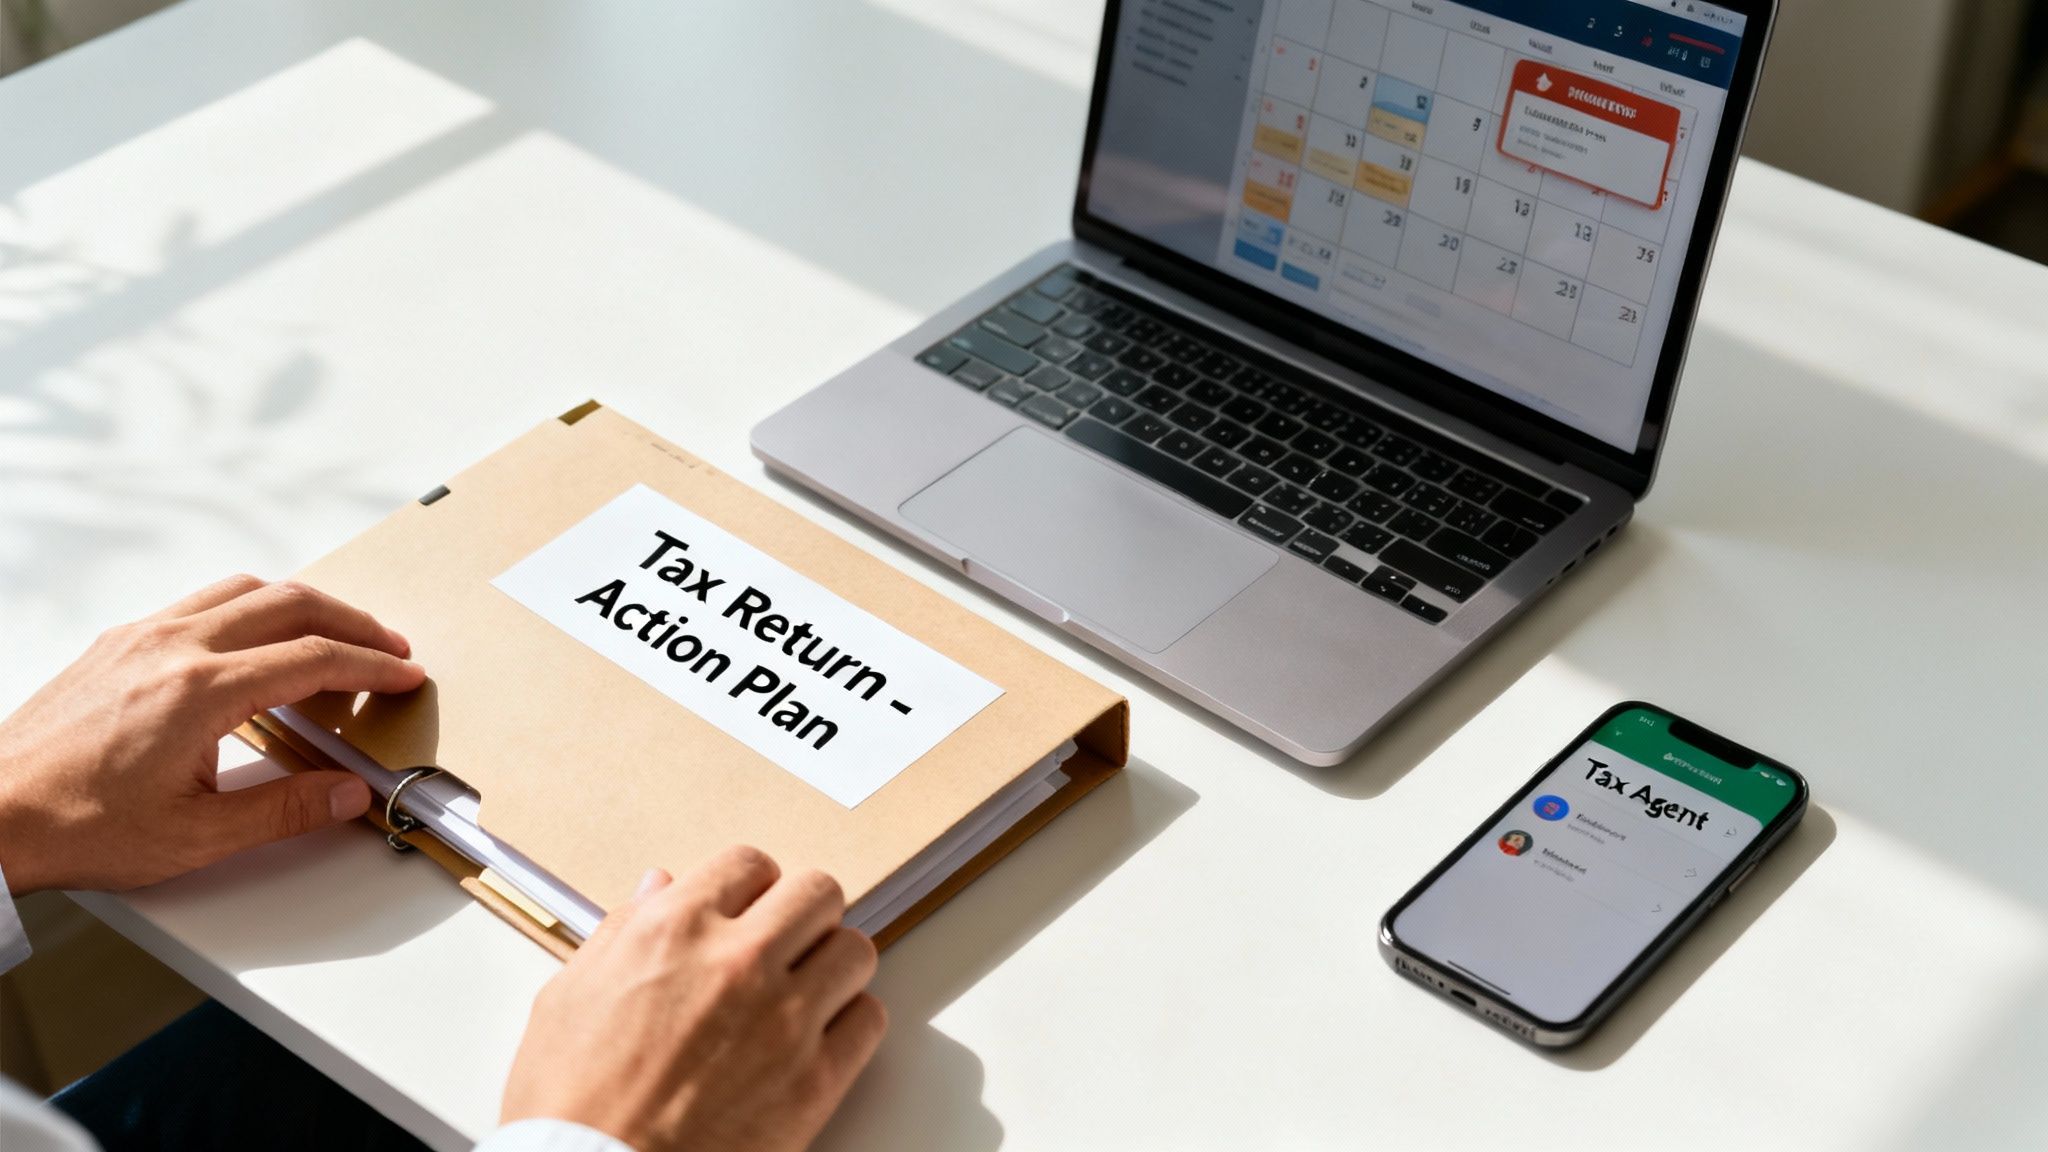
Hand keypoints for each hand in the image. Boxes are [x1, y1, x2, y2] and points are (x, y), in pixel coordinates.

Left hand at [0, 575, 424, 893]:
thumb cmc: (76, 826)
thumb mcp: (195, 837)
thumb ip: (284, 810)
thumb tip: (346, 793)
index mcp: (201, 691)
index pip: (314, 659)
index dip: (373, 664)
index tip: (404, 674)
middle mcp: (173, 647)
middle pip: (291, 606)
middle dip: (354, 623)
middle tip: (389, 647)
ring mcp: (142, 636)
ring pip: (246, 590)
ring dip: (304, 605)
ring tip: (335, 634)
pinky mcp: (119, 642)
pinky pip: (202, 600)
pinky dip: (252, 607)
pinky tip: (258, 640)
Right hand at [501, 847, 887, 1151]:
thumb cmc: (570, 1104)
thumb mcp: (568, 998)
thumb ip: (621, 932)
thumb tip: (658, 887)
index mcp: (673, 932)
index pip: (749, 864)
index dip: (749, 886)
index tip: (747, 908)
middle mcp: (738, 963)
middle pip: (817, 893)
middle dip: (802, 912)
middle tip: (784, 942)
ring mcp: (785, 1020)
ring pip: (855, 950)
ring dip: (832, 964)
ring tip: (804, 989)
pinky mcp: (815, 1080)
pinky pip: (869, 1020)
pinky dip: (850, 1023)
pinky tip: (817, 1036)